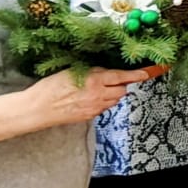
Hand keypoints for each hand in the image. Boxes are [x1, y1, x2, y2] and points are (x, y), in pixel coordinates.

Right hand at [28, 68, 148, 126]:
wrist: (36, 109)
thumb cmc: (50, 88)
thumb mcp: (72, 71)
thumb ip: (93, 71)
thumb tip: (106, 71)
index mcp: (95, 80)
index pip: (123, 76)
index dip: (139, 74)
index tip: (150, 71)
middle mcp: (98, 95)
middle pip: (123, 90)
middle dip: (122, 84)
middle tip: (113, 79)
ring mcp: (95, 108)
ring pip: (115, 100)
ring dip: (113, 93)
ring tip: (97, 88)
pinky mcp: (90, 116)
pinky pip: (104, 108)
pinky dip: (103, 102)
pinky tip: (89, 98)